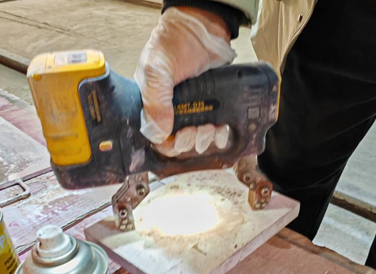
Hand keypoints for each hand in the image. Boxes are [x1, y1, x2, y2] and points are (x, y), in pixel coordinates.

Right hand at [134, 7, 235, 156]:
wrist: (202, 27)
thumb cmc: (173, 43)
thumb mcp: (157, 70)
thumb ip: (156, 101)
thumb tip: (159, 133)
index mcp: (152, 105)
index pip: (157, 138)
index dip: (170, 144)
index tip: (181, 135)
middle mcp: (171, 111)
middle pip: (179, 144)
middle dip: (190, 141)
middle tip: (197, 129)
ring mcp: (193, 110)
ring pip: (198, 140)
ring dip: (206, 139)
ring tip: (210, 127)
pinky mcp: (212, 107)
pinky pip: (216, 131)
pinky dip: (220, 134)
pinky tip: (222, 127)